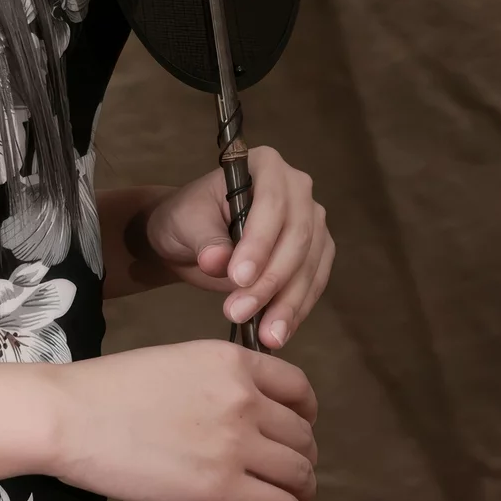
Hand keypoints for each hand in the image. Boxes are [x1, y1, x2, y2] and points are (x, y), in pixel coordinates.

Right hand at [40, 339, 318, 500]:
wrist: (69, 416)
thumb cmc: (105, 391)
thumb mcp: (174, 363)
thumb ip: (214, 382)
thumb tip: (237, 413)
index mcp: (231, 361)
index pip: (297, 386)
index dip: (307, 412)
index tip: (302, 427)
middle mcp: (243, 398)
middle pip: (301, 433)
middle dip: (303, 455)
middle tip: (294, 472)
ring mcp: (235, 443)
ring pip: (297, 471)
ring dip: (304, 489)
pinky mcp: (221, 486)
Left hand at [140, 146, 333, 348]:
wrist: (191, 240)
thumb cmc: (186, 219)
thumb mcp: (184, 223)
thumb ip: (204, 240)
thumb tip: (218, 261)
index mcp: (265, 165)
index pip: (271, 205)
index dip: (259, 243)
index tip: (238, 278)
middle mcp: (297, 189)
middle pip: (297, 238)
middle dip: (270, 281)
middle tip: (239, 312)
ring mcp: (312, 221)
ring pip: (309, 266)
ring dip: (288, 304)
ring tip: (265, 335)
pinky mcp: (316, 254)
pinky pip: (313, 284)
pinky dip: (296, 310)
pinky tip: (278, 333)